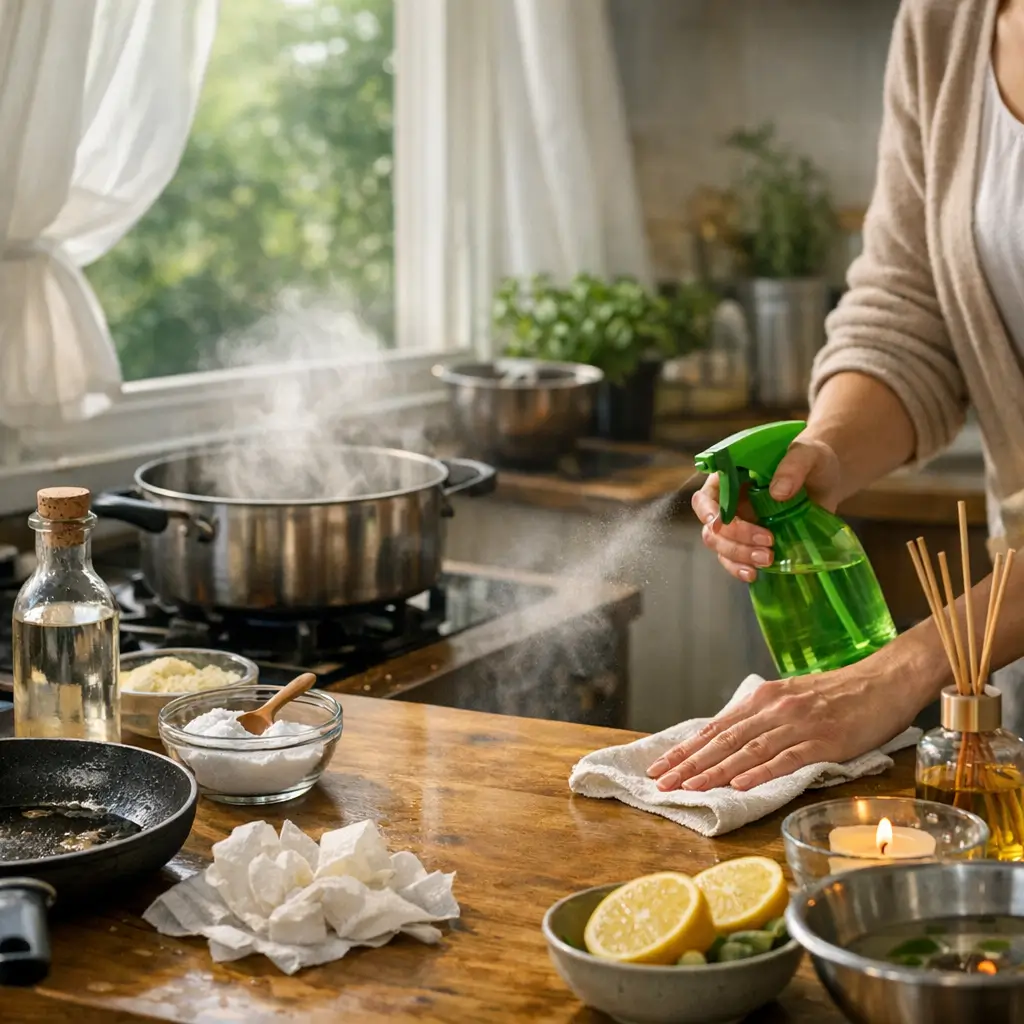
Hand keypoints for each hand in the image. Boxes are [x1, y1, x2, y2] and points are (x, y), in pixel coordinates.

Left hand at [645, 665, 917, 791]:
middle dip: (688, 764)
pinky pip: (786, 758)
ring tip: (688, 788)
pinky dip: (760, 772)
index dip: (686, 749)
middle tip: (660, 783)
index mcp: (764, 699)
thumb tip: (732, 742)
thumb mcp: (793, 699)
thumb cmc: (840, 694)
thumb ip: (764, 719)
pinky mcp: (824, 741)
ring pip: (747, 751)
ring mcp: (798, 725)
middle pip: (723, 740)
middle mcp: (774, 709)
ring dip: (714, 771)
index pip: (716, 728)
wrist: (885, 680)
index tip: (659, 766)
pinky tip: (739, 783)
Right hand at [691, 437, 841, 581]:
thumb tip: (778, 492)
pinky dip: (741, 569)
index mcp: (730, 477)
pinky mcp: (752, 542)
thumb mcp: (807, 455)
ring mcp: (739, 524)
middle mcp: (728, 503)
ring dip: (739, 556)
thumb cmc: (811, 460)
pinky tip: (755, 574)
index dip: (708, 512)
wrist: (827, 480)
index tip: (722, 523)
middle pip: (712, 528)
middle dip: (734, 540)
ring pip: (721, 547)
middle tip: (767, 543)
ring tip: (768, 559)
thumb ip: (793, 466)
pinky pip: (736, 560)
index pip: (706, 497)